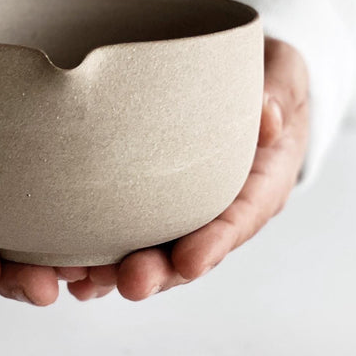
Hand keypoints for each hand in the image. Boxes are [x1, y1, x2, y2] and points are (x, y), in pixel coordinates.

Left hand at [65, 36, 309, 302]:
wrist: (245, 82)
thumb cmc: (266, 79)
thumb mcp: (283, 73)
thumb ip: (278, 93)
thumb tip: (267, 116)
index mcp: (262, 183)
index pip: (240, 218)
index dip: (215, 242)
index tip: (191, 261)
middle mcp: (221, 208)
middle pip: (191, 249)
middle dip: (160, 270)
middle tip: (131, 282)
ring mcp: (184, 213)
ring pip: (153, 252)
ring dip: (119, 271)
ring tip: (88, 283)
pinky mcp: (152, 206)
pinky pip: (125, 236)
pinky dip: (98, 260)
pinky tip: (71, 275)